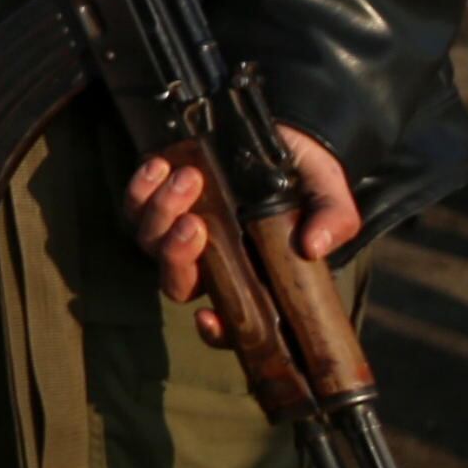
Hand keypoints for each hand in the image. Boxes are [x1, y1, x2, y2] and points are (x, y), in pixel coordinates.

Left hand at [127, 128, 360, 319]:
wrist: (283, 135)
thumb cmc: (308, 178)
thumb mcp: (330, 198)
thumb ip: (333, 221)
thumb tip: (315, 247)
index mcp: (253, 276)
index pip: (231, 322)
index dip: (216, 331)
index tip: (207, 317)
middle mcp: (211, 261)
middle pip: (176, 282)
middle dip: (177, 257)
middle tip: (196, 224)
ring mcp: (180, 231)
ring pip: (150, 241)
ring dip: (162, 212)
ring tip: (190, 178)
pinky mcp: (159, 199)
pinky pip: (134, 205)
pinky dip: (140, 188)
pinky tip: (160, 167)